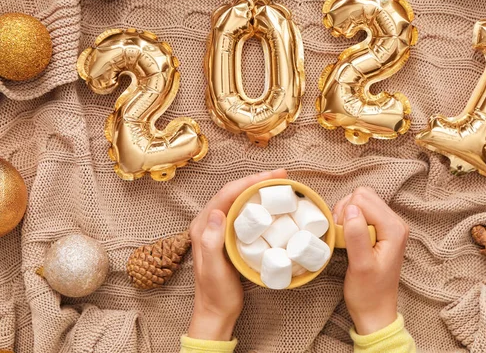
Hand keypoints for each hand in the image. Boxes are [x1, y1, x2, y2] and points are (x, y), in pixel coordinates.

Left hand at [188, 169, 287, 340]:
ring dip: (257, 188)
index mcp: (202, 226)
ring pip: (238, 199)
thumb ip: (211, 241)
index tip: (272, 176)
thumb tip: (217, 212)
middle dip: (256, 180)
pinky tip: (270, 203)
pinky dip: (257, 202)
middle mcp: (208, 223)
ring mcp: (218, 228)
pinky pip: (242, 211)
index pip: (226, 194)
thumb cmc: (216, 293)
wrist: (216, 311)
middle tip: (281, 175)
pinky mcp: (227, 235)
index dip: (249, 181)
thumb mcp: (214, 269)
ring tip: (278, 184)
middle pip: (233, 192)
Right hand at [333, 187, 408, 334]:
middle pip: (362, 195)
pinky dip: (349, 219)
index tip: (343, 236)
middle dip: (346, 211)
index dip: (347, 214)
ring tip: (346, 238)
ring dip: (346, 215)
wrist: (375, 311)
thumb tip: (350, 209)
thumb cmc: (368, 293)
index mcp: (394, 228)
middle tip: (343, 236)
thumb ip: (357, 235)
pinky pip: (361, 211)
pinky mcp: (380, 229)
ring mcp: (389, 225)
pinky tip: (348, 237)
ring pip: (360, 201)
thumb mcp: (360, 265)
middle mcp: (395, 222)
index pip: (363, 199)